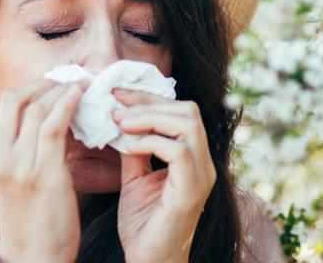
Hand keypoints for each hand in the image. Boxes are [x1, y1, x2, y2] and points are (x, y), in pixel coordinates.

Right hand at [0, 78, 88, 262]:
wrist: (34, 256)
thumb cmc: (30, 217)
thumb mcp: (11, 177)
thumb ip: (19, 147)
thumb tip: (44, 113)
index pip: (6, 104)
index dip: (33, 86)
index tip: (54, 82)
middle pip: (17, 98)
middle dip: (46, 83)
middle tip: (69, 80)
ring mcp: (18, 165)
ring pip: (38, 108)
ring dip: (63, 91)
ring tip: (81, 86)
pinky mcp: (43, 173)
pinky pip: (54, 125)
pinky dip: (68, 104)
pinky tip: (80, 97)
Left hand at [110, 88, 216, 262]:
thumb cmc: (143, 226)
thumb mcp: (135, 179)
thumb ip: (134, 150)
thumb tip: (121, 119)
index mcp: (194, 159)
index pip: (181, 112)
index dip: (149, 98)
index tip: (118, 95)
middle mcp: (204, 164)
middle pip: (188, 110)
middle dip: (149, 101)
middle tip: (117, 106)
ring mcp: (201, 177)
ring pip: (188, 124)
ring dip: (150, 117)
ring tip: (122, 122)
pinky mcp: (191, 191)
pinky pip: (179, 151)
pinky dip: (151, 141)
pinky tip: (129, 146)